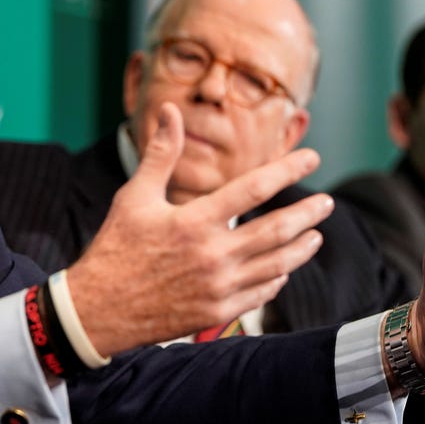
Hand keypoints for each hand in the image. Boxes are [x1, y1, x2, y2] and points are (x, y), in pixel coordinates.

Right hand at [67, 102, 332, 354]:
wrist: (97, 310)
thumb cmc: (115, 248)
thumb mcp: (133, 196)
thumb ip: (161, 153)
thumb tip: (170, 110)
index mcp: (194, 222)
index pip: (254, 189)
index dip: (288, 169)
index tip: (312, 157)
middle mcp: (212, 255)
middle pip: (278, 230)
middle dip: (308, 213)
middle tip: (327, 203)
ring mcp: (218, 287)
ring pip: (277, 264)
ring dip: (301, 248)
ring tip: (315, 235)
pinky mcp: (216, 313)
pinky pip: (260, 293)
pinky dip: (277, 278)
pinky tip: (283, 269)